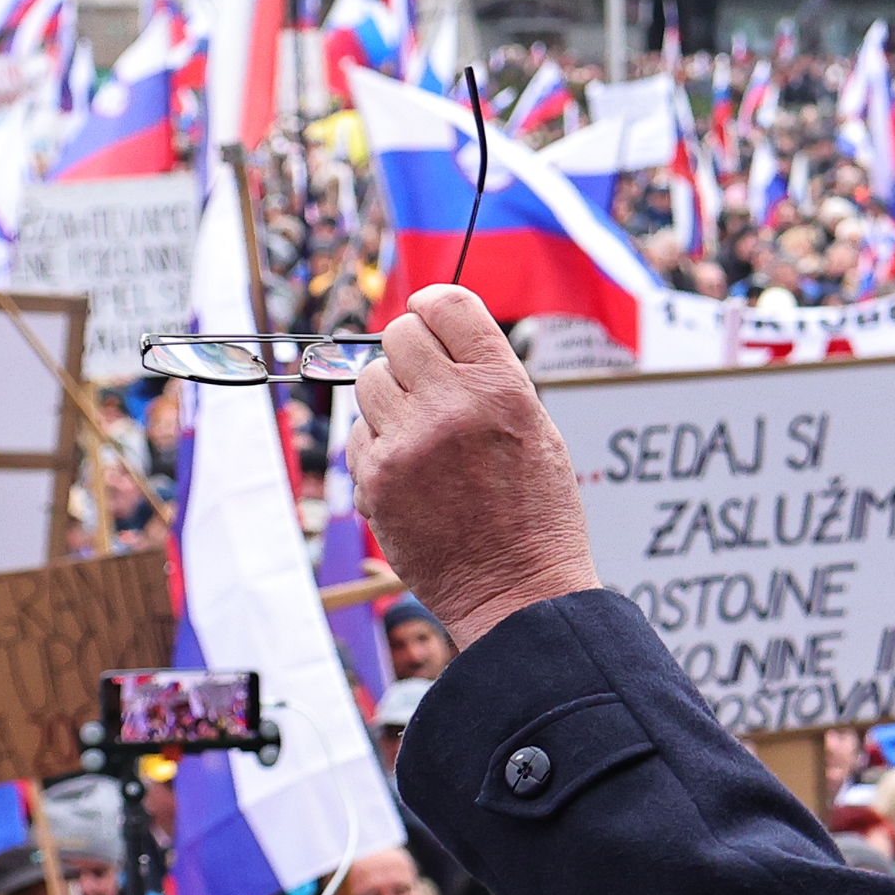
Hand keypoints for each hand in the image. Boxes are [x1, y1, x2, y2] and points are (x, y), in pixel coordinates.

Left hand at [352, 284, 601, 654]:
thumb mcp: (535, 428)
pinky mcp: (376, 478)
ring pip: (369, 380)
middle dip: (408, 352)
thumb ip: (487, 379)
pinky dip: (379, 444)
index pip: (447, 304)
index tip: (425, 313)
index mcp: (501, 386)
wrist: (518, 590)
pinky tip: (412, 472)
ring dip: (390, 398)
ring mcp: (408, 442)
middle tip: (425, 381)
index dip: (431, 304)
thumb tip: (434, 339)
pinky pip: (358, 433)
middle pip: (398, 336)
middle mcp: (451, 405)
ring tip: (422, 433)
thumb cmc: (535, 513)